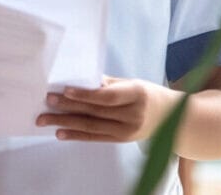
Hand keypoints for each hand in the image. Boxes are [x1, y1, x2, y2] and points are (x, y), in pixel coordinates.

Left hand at [36, 76, 175, 141]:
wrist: (174, 119)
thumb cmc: (148, 94)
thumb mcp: (132, 83)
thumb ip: (107, 83)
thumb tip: (80, 78)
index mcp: (136, 94)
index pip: (107, 96)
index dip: (85, 94)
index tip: (64, 90)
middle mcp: (133, 115)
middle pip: (95, 112)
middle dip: (69, 107)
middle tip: (47, 102)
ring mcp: (128, 131)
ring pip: (92, 127)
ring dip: (66, 123)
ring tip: (46, 119)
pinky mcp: (122, 140)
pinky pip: (96, 138)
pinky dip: (76, 136)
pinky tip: (60, 133)